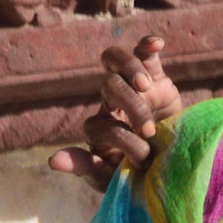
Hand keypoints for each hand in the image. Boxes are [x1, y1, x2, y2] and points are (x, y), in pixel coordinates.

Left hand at [49, 33, 182, 187]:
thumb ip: (84, 167)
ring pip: (117, 61)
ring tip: (145, 86)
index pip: (102, 124)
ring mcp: (132, 87)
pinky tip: (156, 43)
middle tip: (150, 131)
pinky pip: (145, 54)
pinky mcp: (156, 79)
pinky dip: (147, 45)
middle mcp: (111, 103)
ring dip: (130, 69)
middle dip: (131, 107)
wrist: (170, 170)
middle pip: (109, 86)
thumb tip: (52, 161)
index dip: (122, 140)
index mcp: (99, 128)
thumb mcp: (110, 180)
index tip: (142, 163)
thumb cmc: (136, 179)